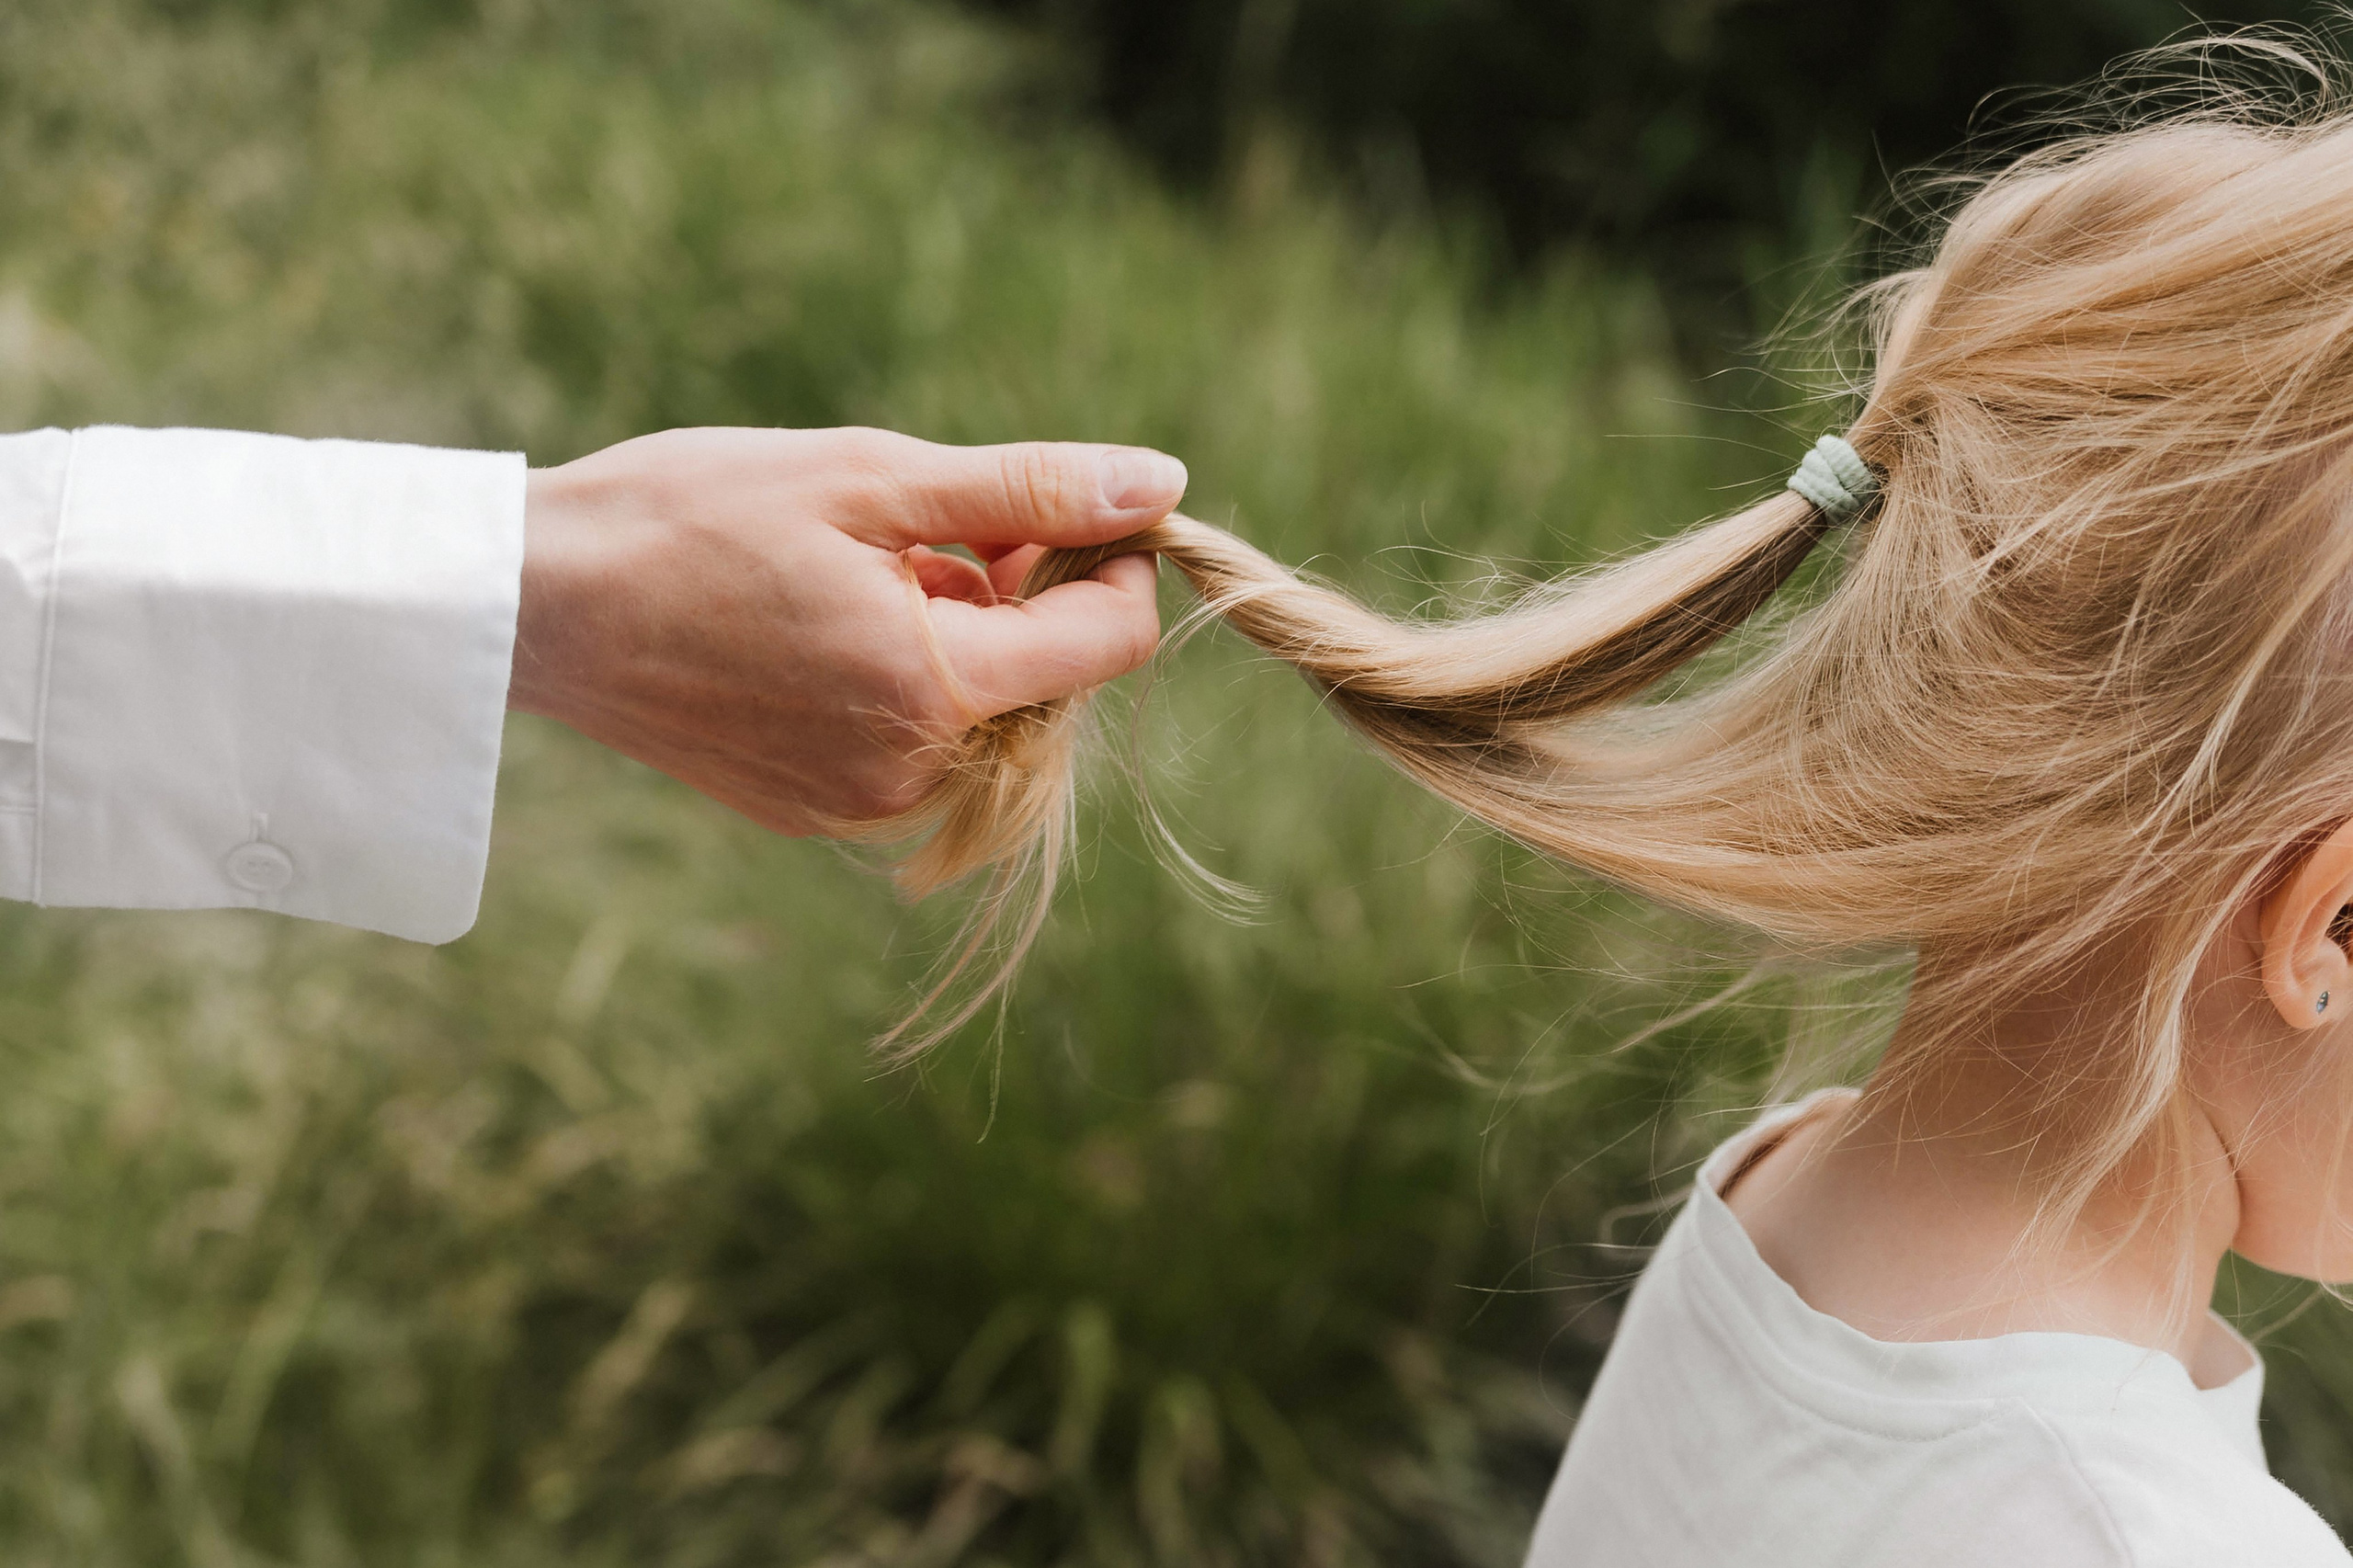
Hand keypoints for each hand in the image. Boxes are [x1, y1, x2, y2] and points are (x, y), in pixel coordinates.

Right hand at [508, 426, 1178, 834]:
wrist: (532, 604)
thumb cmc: (688, 516)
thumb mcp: (869, 478)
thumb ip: (1025, 489)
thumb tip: (1163, 482)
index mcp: (932, 688)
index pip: (1108, 643)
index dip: (1114, 563)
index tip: (1070, 507)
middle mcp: (908, 772)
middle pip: (1048, 682)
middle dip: (1028, 597)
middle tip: (944, 525)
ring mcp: (857, 803)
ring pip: (981, 715)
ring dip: (965, 638)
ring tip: (868, 568)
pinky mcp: (811, 811)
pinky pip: (913, 744)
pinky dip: (907, 681)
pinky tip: (828, 621)